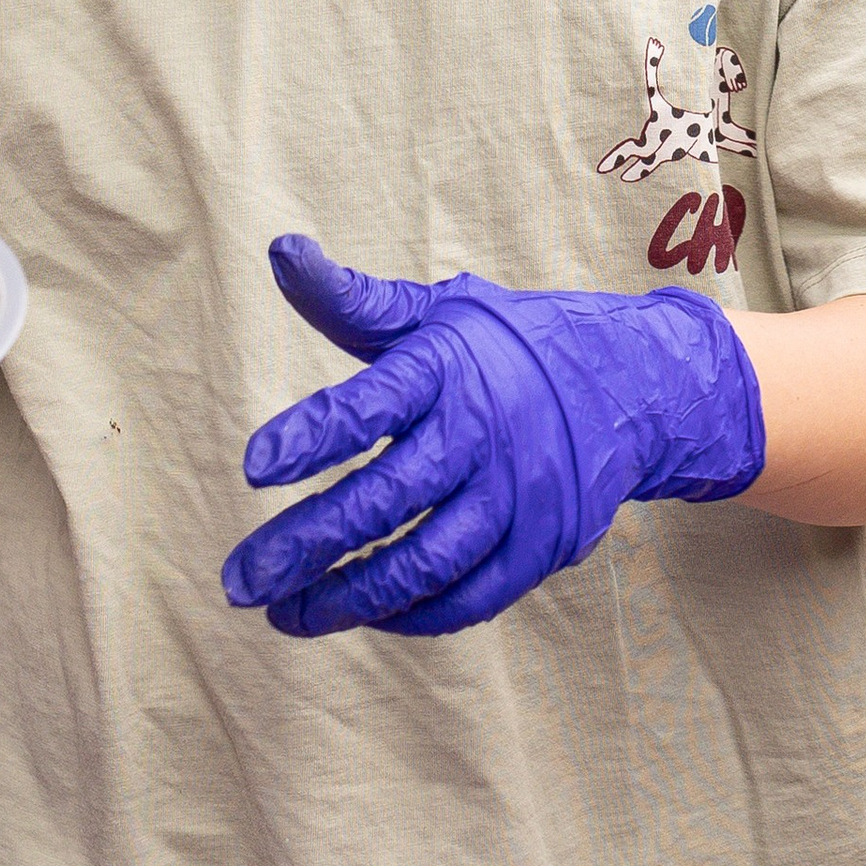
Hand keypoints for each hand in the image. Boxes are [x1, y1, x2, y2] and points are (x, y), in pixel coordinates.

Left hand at [222, 235, 765, 640]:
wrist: (626, 384)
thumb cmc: (502, 346)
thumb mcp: (435, 313)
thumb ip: (351, 302)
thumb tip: (280, 250)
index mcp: (447, 368)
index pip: (372, 403)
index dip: (311, 434)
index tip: (252, 468)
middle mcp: (484, 433)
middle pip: (386, 498)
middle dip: (306, 545)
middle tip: (239, 581)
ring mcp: (518, 495)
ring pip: (424, 562)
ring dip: (348, 597)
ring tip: (285, 614)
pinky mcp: (543, 545)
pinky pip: (470, 598)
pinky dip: (411, 615)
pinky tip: (361, 615)